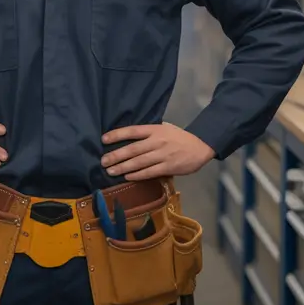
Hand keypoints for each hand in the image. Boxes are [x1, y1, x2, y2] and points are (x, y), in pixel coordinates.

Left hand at [100, 123, 214, 180]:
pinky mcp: (168, 167)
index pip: (132, 131)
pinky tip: (127, 176)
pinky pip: (150, 172)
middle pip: (133, 149)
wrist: (200, 146)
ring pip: (139, 162)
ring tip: (110, 171)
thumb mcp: (164, 128)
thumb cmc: (178, 137)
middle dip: (116, 155)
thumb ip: (148, 133)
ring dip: (123, 167)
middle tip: (103, 161)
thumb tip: (128, 137)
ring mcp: (163, 155)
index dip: (117, 135)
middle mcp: (157, 141)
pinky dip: (137, 175)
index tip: (104, 139)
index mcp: (155, 129)